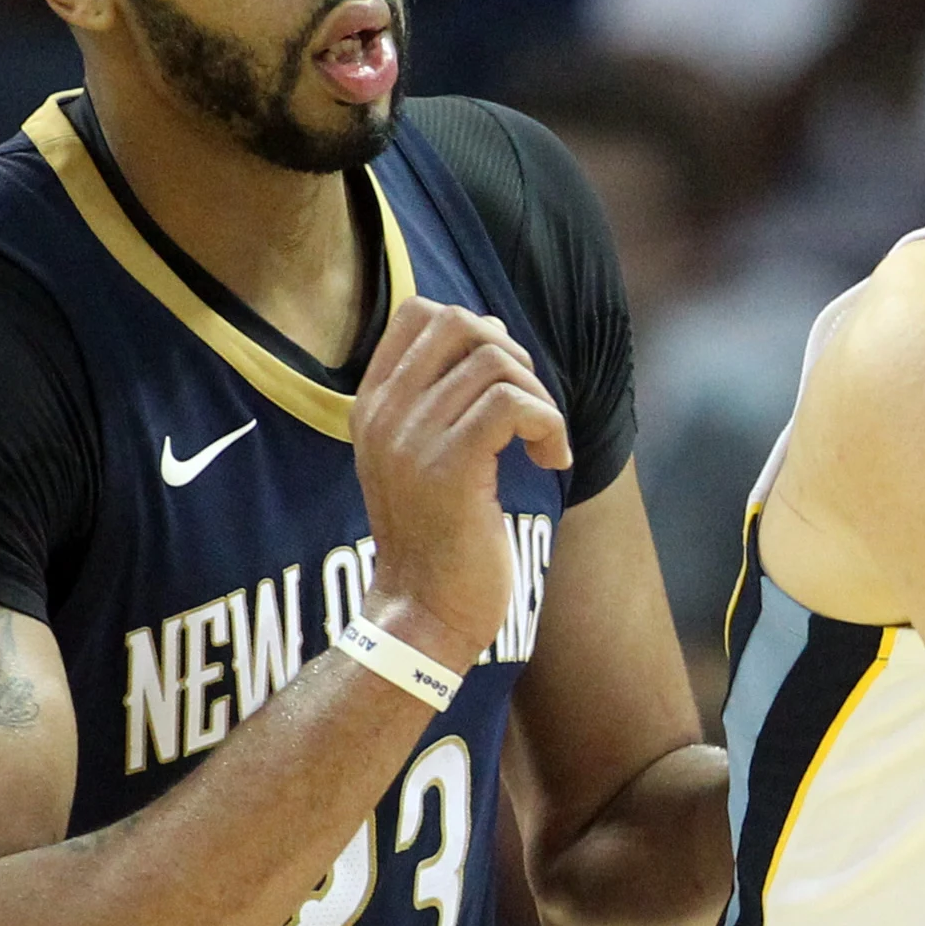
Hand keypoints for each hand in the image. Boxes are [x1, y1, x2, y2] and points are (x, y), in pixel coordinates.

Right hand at [351, 297, 572, 661]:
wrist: (422, 612)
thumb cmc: (439, 537)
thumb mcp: (427, 455)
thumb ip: (446, 394)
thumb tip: (493, 330)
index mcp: (372, 405)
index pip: (418, 313)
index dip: (477, 331)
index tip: (502, 386)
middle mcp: (384, 413)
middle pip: (460, 323)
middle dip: (513, 356)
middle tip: (529, 412)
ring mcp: (412, 437)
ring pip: (497, 364)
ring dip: (540, 400)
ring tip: (544, 445)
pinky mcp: (450, 466)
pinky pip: (514, 405)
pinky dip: (550, 426)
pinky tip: (552, 463)